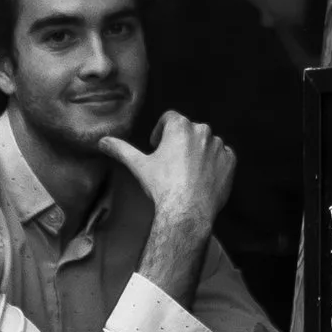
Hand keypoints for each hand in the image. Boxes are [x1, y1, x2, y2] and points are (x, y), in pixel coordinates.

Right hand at [99, 110, 233, 305]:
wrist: (187, 212)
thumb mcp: (138, 165)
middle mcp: (202, 130)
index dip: (161, 132)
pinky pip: (223, 156)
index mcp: (180, 126)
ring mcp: (219, 145)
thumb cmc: (162, 186)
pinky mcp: (231, 161)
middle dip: (180, 143)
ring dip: (198, 152)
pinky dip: (214, 163)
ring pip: (206, 143)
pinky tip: (203, 179)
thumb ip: (120, 149)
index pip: (169, 119)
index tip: (157, 148)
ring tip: (187, 174)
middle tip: (171, 164)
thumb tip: (101, 141)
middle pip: (189, 130)